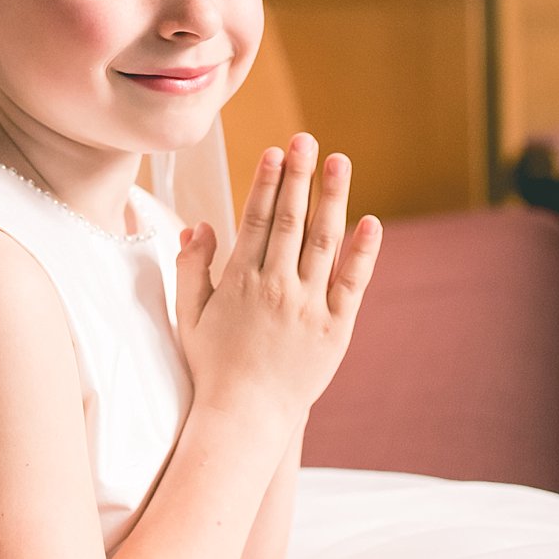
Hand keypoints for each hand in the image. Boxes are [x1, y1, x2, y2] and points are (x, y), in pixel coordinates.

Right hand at [174, 133, 381, 431]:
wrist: (245, 418)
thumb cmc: (212, 367)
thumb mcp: (188, 315)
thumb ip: (191, 268)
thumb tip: (198, 225)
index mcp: (240, 281)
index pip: (257, 219)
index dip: (268, 182)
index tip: (276, 151)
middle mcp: (277, 288)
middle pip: (292, 220)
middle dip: (300, 175)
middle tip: (307, 139)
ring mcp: (309, 307)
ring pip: (324, 242)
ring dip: (333, 198)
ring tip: (340, 162)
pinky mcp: (336, 329)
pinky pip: (353, 283)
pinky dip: (363, 252)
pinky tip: (370, 222)